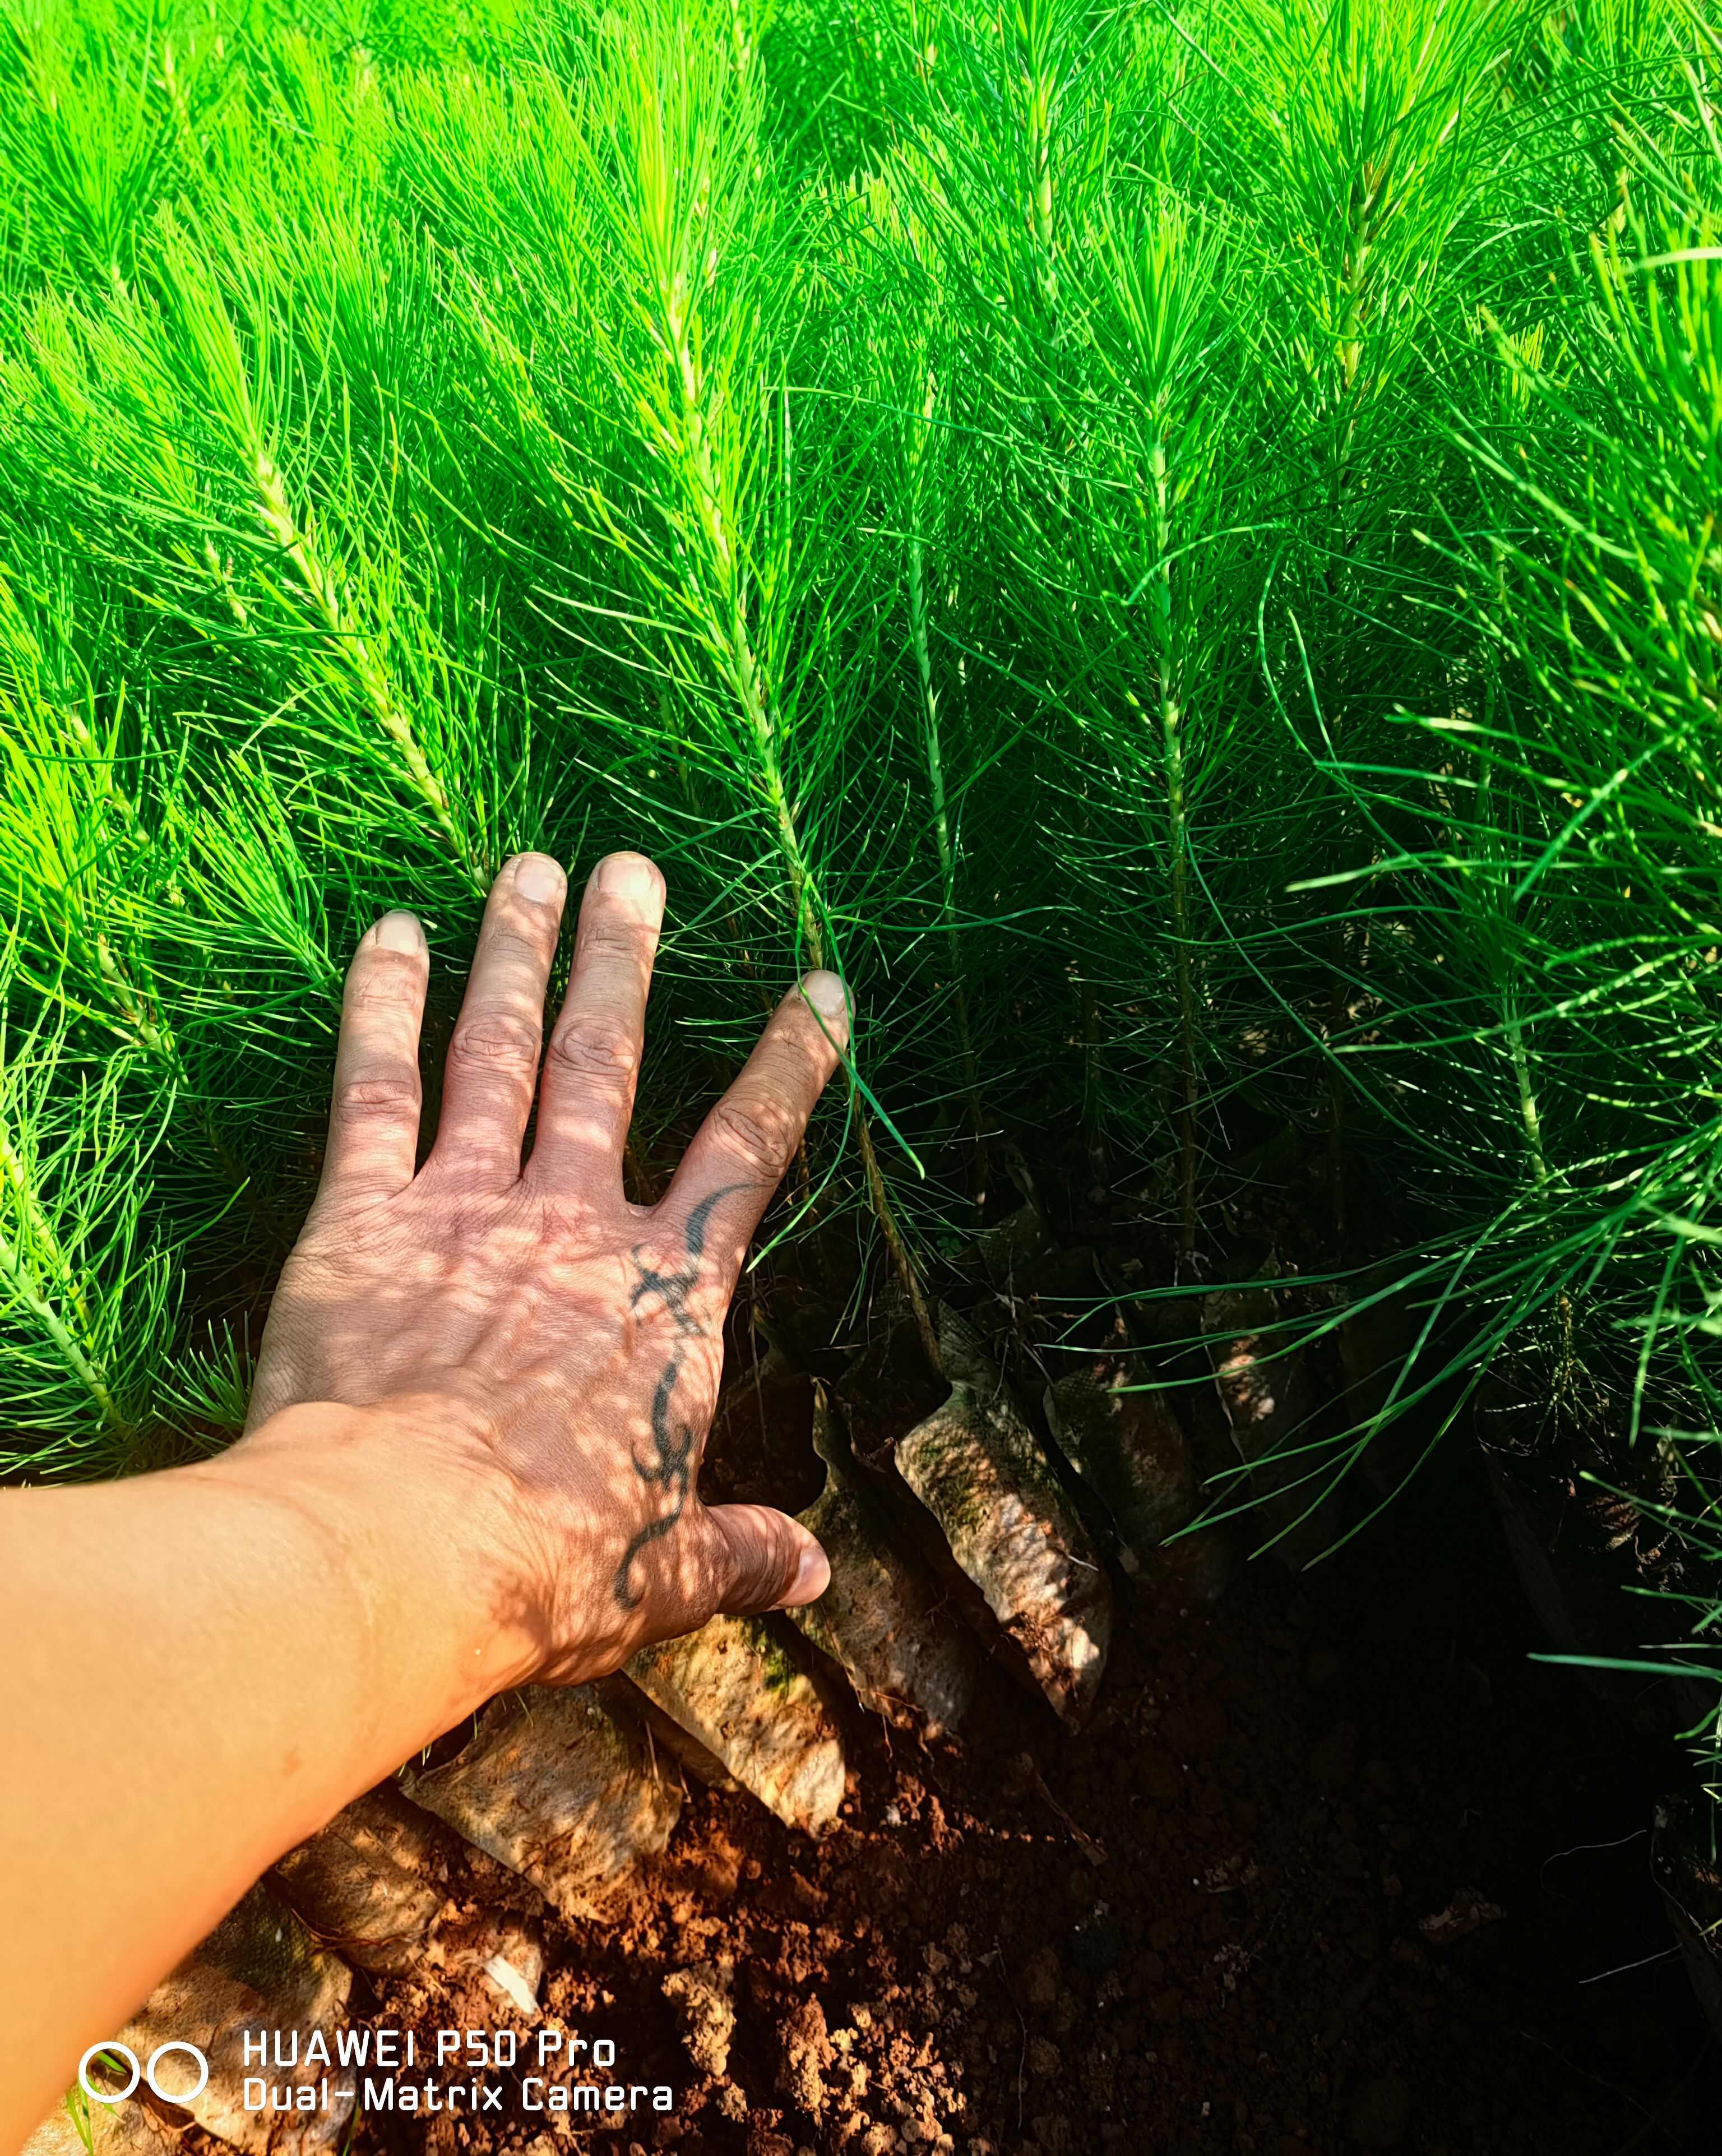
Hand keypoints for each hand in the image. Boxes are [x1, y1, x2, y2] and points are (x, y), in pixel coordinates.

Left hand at [242, 849, 843, 1691]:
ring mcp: (466, 1206)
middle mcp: (572, 1223)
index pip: (745, 1155)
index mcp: (663, 1296)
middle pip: (605, 1063)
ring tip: (531, 866)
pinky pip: (374, 1091)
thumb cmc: (543, 1564)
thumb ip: (740, 1551)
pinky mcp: (362, 1217)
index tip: (821, 985)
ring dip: (518, 956)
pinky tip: (390, 932)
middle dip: (622, 961)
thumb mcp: (663, 1570)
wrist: (400, 1551)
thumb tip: (816, 1574)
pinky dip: (382, 1007)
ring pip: (500, 1053)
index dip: (787, 1066)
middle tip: (631, 869)